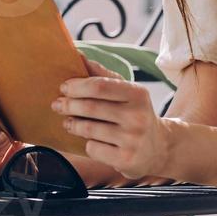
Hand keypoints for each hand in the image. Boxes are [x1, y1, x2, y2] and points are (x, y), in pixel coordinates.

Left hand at [53, 57, 170, 180]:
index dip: (77, 86)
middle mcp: (138, 116)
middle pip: (91, 107)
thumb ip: (103, 75)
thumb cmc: (135, 114)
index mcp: (138, 94)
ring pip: (89, 129)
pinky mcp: (126, 159)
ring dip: (73, 124)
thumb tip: (79, 56)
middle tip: (57, 105)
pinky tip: (89, 141)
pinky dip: (86, 144)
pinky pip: (93, 149)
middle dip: (68, 105)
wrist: (159, 147)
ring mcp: (133, 139)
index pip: (100, 86)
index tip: (64, 87)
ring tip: (67, 122)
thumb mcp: (127, 92)